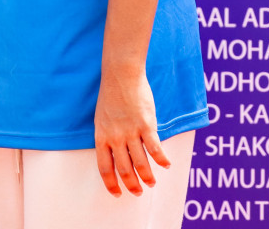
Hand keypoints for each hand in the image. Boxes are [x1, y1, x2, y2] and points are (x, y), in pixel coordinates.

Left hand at [94, 65, 170, 196]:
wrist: (121, 75)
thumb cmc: (111, 96)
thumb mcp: (102, 119)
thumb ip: (108, 137)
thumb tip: (116, 155)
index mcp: (101, 136)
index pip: (104, 167)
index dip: (111, 183)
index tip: (118, 193)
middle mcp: (115, 137)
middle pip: (124, 169)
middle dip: (132, 184)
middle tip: (138, 191)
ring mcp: (131, 131)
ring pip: (141, 163)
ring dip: (148, 176)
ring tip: (152, 183)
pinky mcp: (146, 125)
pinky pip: (155, 148)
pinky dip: (162, 160)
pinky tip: (166, 165)